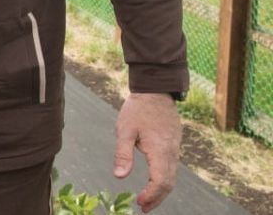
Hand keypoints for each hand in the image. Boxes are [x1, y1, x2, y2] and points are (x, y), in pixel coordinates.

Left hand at [114, 92, 181, 211]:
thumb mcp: (124, 130)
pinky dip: (164, 180)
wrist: (155, 91)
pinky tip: (154, 183)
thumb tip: (119, 176)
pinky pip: (172, 168)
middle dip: (157, 198)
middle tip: (143, 208)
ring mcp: (174, 149)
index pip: (161, 181)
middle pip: (169, 183)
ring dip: (161, 191)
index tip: (139, 202)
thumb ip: (122, 153)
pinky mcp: (173, 145)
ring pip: (172, 177)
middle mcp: (171, 153)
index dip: (151, 195)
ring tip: (147, 201)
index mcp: (160, 150)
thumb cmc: (137, 110)